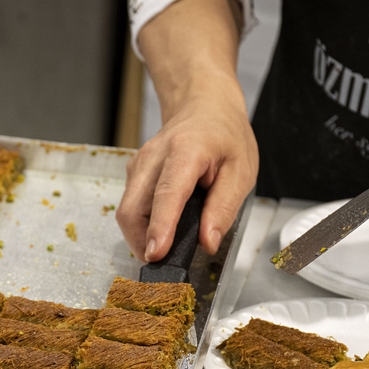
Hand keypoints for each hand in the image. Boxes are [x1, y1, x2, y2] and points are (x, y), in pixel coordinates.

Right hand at [115, 0, 257, 262]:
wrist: (203, 105)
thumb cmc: (225, 136)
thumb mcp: (241, 171)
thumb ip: (224, 208)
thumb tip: (208, 242)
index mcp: (186, 151)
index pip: (167, 194)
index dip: (160, 227)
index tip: (157, 254)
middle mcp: (154, 156)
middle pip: (132, 208)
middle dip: (141, 241)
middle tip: (162, 263)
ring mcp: (139, 164)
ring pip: (127, 210)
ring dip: (140, 236)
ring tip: (163, 249)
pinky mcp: (133, 173)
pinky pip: (130, 205)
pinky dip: (141, 224)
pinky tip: (160, 230)